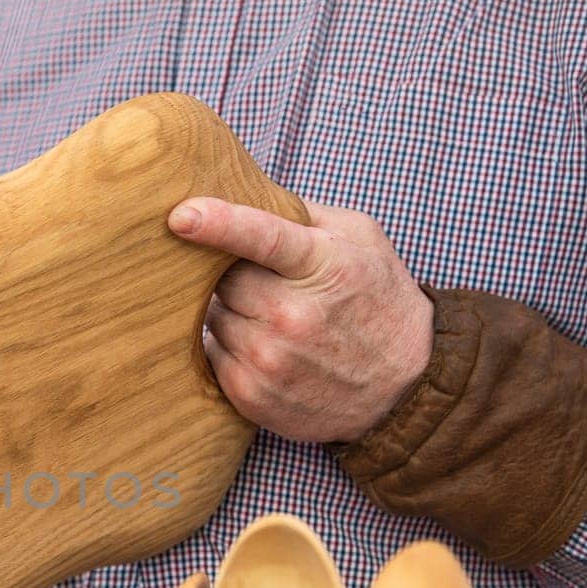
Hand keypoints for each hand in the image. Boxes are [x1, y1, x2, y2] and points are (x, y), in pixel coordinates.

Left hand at [168, 196, 433, 443]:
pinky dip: (231, 347)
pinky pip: (213, 355)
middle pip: (223, 279)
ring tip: (274, 319)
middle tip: (267, 282)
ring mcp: (271, 361)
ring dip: (234, 312)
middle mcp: (294, 316)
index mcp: (322, 266)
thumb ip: (303, 214)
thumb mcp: (361, 239)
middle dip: (235, 275)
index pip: (261, 237)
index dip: (218, 223)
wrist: (406, 386)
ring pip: (215, 317)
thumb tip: (241, 192)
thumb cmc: (379, 299)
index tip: (179, 216)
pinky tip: (267, 349)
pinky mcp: (253, 395)